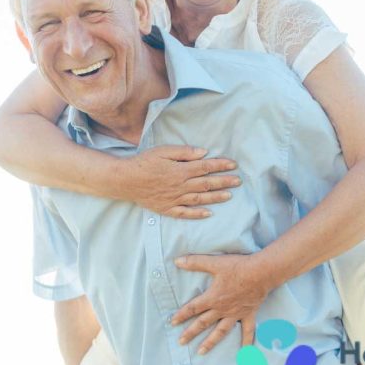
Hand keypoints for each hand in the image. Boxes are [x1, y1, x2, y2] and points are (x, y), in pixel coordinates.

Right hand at [120, 146, 239, 218]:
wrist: (125, 180)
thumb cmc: (144, 162)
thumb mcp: (163, 150)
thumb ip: (184, 152)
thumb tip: (203, 153)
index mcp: (181, 170)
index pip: (206, 167)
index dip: (221, 166)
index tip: (233, 165)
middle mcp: (180, 186)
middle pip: (206, 184)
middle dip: (224, 182)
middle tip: (238, 181)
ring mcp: (174, 199)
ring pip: (200, 199)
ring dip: (216, 198)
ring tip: (229, 196)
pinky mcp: (167, 208)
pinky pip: (185, 213)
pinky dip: (197, 214)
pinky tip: (208, 214)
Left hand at [171, 253, 274, 353]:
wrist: (261, 272)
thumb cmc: (238, 267)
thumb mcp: (214, 263)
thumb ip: (195, 262)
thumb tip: (177, 261)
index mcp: (212, 298)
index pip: (193, 308)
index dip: (181, 315)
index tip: (172, 323)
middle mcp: (222, 309)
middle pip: (203, 323)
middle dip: (191, 333)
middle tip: (181, 342)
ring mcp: (235, 313)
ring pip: (221, 331)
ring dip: (210, 342)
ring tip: (201, 352)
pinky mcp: (248, 314)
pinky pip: (247, 330)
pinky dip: (247, 341)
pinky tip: (245, 352)